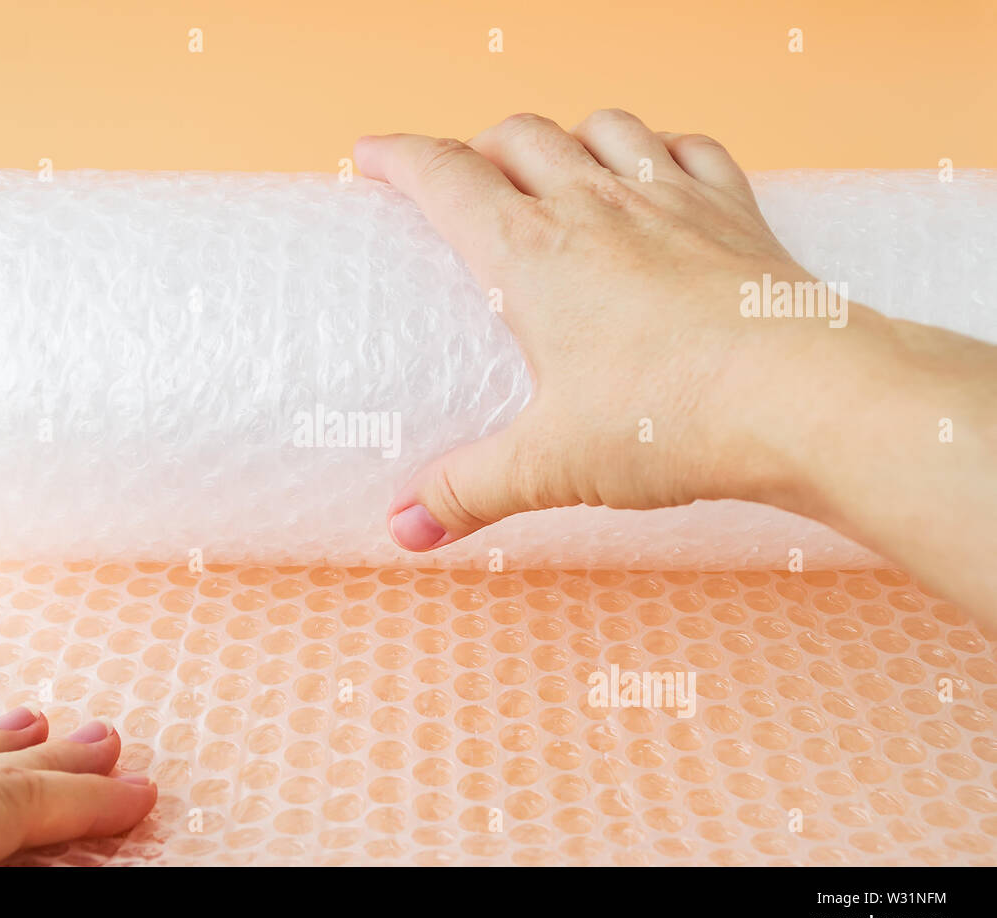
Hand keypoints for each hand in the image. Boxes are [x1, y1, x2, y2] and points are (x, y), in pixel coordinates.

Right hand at [358, 111, 996, 629]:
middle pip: (518, 138)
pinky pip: (689, 147)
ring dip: (563, 137)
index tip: (369, 154)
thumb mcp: (551, 464)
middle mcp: (596, 204)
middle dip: (476, 148)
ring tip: (551, 168)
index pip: (445, 175)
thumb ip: (467, 492)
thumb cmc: (674, 421)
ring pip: (600, 127)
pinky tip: (656, 171)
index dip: (397, 156)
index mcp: (534, 252)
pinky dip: (660, 147)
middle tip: (460, 181)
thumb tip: (404, 530)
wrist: (808, 397)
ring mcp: (670, 199)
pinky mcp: (733, 211)